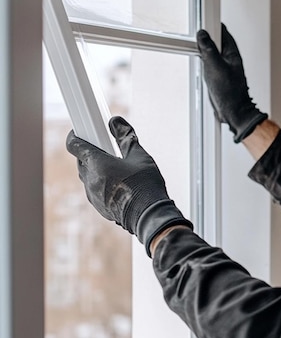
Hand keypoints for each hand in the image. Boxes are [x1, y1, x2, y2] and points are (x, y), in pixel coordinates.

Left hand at [66, 116, 192, 255]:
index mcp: (98, 163)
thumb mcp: (140, 156)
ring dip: (96, 170)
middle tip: (107, 150)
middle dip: (90, 154)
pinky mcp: (98, 206)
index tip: (82, 132)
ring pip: (87, 176)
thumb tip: (116, 121)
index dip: (76, 136)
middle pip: (81, 160)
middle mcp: (90, 179)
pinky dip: (101, 184)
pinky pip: (94, 190)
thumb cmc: (146, 186)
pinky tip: (118, 185)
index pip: (75, 145)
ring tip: (116, 169)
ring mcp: (92, 194)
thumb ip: (125, 137)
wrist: (149, 216)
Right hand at [197, 24, 267, 141]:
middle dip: (206, 38)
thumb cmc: (231, 93)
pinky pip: (209, 66)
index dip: (213, 26)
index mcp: (233, 54)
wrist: (233, 112)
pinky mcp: (218, 78)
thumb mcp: (216, 67)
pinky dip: (203, 63)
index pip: (223, 33)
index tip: (202, 22)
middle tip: (196, 34)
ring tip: (195, 47)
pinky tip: (199, 65)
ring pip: (212, 54)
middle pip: (216, 42)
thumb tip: (203, 35)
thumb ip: (209, 50)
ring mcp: (224, 69)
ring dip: (203, 51)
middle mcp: (230, 60)